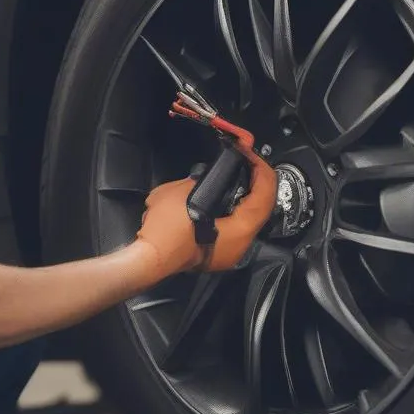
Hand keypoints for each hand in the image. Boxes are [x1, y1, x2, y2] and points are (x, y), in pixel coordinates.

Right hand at [134, 145, 276, 278]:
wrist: (148, 260)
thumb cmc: (166, 229)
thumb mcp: (181, 191)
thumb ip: (200, 181)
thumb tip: (203, 179)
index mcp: (241, 230)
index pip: (265, 196)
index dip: (262, 170)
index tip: (250, 154)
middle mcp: (241, 244)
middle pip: (260, 209)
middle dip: (257, 183)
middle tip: (248, 162)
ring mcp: (230, 253)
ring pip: (248, 220)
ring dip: (246, 198)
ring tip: (239, 176)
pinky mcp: (217, 255)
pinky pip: (235, 228)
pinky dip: (234, 210)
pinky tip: (223, 198)